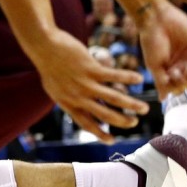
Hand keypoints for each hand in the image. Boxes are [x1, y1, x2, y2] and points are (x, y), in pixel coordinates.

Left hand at [31, 29, 149, 143]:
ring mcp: (84, 83)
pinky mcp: (90, 68)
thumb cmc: (48, 64)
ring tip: (145, 108)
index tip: (112, 141)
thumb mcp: (53, 87)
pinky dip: (128, 78)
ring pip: (113, 98)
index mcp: (67, 103)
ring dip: (131, 104)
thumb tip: (79, 106)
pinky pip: (114, 76)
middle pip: (105, 115)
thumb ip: (67, 98)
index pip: (85, 123)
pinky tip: (139, 79)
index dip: (99, 133)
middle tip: (134, 122)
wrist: (42, 45)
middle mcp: (77, 97)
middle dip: (122, 121)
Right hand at [137, 0, 186, 96]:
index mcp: (169, 70)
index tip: (172, 78)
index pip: (179, 86)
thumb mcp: (153, 65)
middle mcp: (181, 64)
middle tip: (182, 71)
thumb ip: (160, 82)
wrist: (156, 19)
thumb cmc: (151, 42)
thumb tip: (162, 99)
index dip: (178, 86)